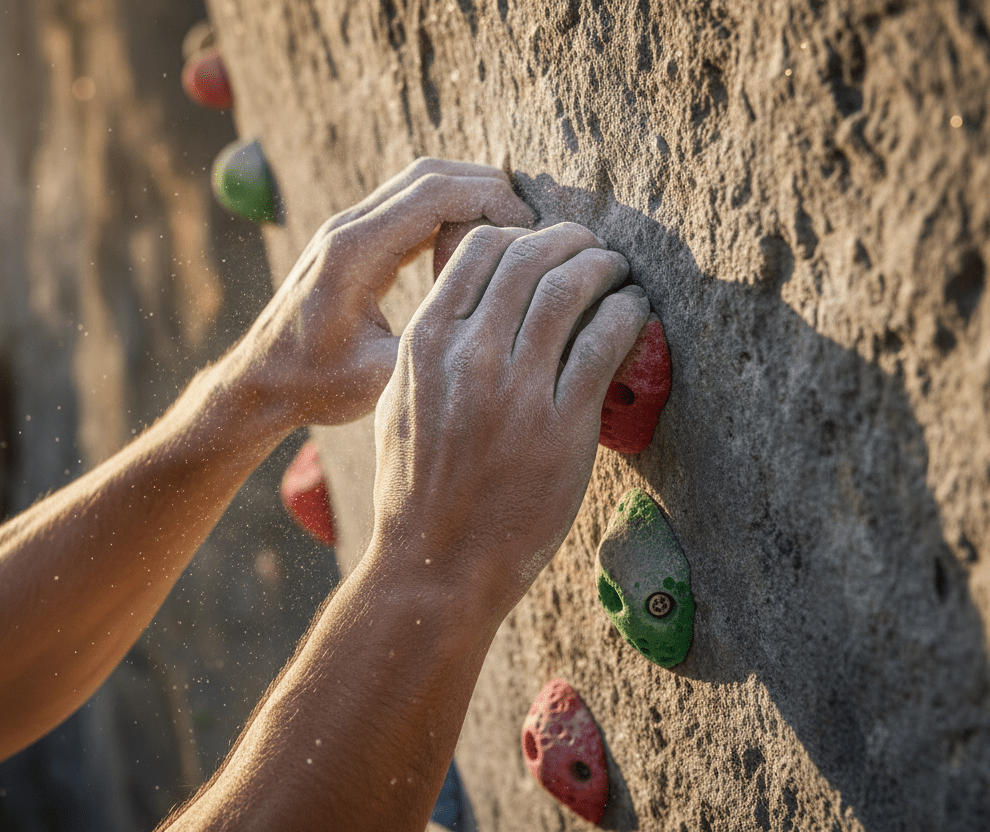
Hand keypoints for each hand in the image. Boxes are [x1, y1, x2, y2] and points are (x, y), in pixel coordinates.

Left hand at [233, 158, 534, 427]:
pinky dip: (446, 213)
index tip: (530, 231)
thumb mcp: (376, 379)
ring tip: (511, 234)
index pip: (433, 195)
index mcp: (355, 253)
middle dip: (486, 189)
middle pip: (429, 175)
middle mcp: (348, 228)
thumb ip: (431, 349)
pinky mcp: (352, 241)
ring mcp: (348, 230)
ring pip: (418, 184)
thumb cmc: (312, 385)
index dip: (489, 201)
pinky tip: (474, 247)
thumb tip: (496, 332)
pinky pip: (407, 206)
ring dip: (467, 196)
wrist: (258, 382)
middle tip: (531, 226)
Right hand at [370, 222, 649, 614]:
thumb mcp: (400, 403)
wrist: (436, 563)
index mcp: (424, 344)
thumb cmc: (416, 487)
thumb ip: (430, 348)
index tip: (545, 246)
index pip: (479, 249)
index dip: (522, 234)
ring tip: (620, 273)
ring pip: (570, 289)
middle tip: (594, 249)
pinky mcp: (562, 426)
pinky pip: (605, 342)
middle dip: (571, 241)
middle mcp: (468, 356)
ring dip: (605, 268)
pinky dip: (627, 313)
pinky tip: (635, 312)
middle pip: (530, 257)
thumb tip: (469, 302)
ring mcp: (516, 390)